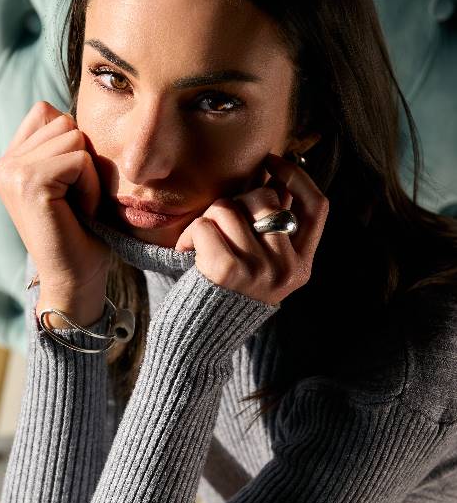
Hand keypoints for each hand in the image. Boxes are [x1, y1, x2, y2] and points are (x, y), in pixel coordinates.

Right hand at [0, 101, 110, 295]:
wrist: (75, 277)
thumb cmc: (83, 230)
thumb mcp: (71, 179)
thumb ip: (62, 143)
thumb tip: (62, 106)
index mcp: (10, 160)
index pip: (48, 112)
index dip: (74, 143)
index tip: (72, 184)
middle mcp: (4, 164)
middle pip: (63, 120)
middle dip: (84, 157)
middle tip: (77, 197)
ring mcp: (11, 172)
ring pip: (73, 136)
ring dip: (90, 173)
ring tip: (78, 204)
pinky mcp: (28, 182)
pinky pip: (80, 159)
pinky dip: (92, 185)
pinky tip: (82, 211)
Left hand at [175, 153, 328, 305]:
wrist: (200, 341)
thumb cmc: (227, 294)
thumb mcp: (262, 267)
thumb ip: (271, 229)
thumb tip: (273, 179)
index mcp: (302, 265)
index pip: (317, 207)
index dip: (297, 176)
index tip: (272, 161)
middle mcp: (288, 269)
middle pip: (265, 198)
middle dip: (235, 200)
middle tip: (217, 223)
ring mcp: (262, 271)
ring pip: (230, 207)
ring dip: (206, 218)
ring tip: (198, 243)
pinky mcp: (230, 271)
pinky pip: (207, 224)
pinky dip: (189, 233)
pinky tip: (186, 251)